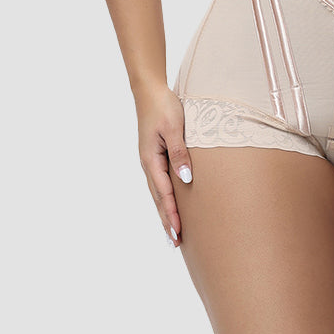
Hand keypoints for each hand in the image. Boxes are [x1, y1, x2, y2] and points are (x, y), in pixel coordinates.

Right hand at [135, 83, 193, 246]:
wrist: (150, 91)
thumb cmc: (164, 106)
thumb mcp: (174, 128)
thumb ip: (180, 153)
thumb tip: (185, 179)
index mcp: (151, 159)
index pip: (164, 193)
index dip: (171, 214)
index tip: (178, 232)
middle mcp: (148, 163)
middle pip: (158, 198)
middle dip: (167, 219)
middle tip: (176, 242)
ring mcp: (150, 160)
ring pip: (158, 192)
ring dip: (166, 211)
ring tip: (174, 231)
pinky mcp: (155, 155)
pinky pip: (160, 181)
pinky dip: (166, 197)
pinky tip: (171, 203)